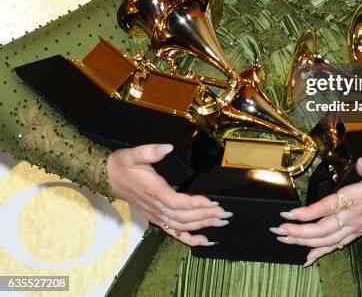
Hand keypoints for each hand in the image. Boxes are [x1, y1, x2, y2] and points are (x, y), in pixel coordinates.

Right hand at [106, 143, 231, 245]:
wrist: (108, 178)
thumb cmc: (122, 165)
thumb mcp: (134, 154)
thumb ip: (150, 151)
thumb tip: (167, 147)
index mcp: (153, 191)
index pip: (177, 202)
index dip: (195, 204)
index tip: (212, 202)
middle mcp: (155, 207)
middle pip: (183, 217)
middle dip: (206, 216)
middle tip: (225, 214)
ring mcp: (156, 215)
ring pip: (181, 226)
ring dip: (202, 226)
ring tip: (221, 223)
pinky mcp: (156, 218)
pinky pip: (173, 232)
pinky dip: (189, 239)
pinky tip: (204, 241)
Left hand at [269, 157, 361, 265]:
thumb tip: (361, 162)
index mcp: (355, 200)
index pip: (325, 209)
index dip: (305, 213)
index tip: (287, 213)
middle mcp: (353, 217)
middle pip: (320, 230)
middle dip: (297, 232)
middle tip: (277, 230)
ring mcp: (356, 227)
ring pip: (326, 240)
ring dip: (304, 242)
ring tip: (285, 240)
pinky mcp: (359, 231)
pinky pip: (337, 245)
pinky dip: (321, 252)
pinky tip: (308, 257)